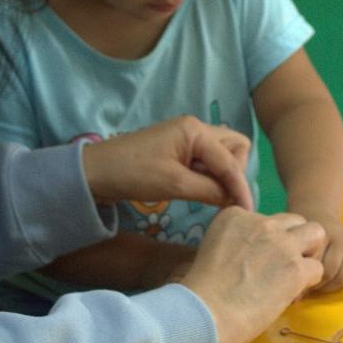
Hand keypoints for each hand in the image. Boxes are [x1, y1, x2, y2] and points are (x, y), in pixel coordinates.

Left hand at [81, 116, 252, 210]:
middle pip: (235, 147)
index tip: (247, 213)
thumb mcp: (174, 184)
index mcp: (195, 130)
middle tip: (226, 196)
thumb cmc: (133, 174)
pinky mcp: (179, 152)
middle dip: (237, 171)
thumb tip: (235, 201)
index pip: (230, 160)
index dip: (240, 188)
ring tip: (215, 196)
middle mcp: (195, 129)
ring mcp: (187, 139)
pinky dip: (211, 176)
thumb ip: (209, 190)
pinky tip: (204, 193)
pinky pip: (207, 161)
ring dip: (224, 174)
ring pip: (223, 153)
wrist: (95, 173)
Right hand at [179, 207, 326, 342]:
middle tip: (285, 264)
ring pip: (316, 233)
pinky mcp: (296, 268)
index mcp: (235, 215)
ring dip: (310, 252)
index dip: (268, 241)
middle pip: (295, 221)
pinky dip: (309, 281)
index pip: (267, 219)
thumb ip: (238, 242)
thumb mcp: (214, 248)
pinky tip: (293, 294)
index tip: (258, 261)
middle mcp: (261, 222)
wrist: (205, 312)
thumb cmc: (202, 290)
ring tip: (297, 273)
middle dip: (295, 239)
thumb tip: (257, 256)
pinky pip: (318, 268)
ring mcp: (281, 243)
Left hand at [289, 205, 342, 293]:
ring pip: (342, 278)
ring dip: (327, 288)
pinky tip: (325, 284)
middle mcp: (339, 237)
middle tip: (303, 289)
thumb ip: (292, 260)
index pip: (315, 263)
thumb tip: (293, 297)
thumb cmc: (298, 228)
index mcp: (321, 231)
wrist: (317, 209)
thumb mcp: (292, 238)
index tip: (293, 284)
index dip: (304, 278)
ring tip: (313, 287)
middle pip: (329, 272)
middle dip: (315, 284)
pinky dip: (338, 286)